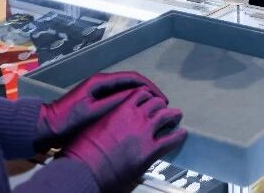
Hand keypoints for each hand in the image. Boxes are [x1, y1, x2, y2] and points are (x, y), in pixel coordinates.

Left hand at [35, 72, 164, 149]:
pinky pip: (120, 97)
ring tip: (154, 108)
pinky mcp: (97, 99)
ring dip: (142, 96)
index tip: (162, 99)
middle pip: (132, 82)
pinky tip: (138, 112)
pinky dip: (132, 102)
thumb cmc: (68, 120)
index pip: (133, 78)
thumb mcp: (92, 111)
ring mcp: (99, 90)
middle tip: (162, 105)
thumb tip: (137, 96)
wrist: (47, 126)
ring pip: (127, 89)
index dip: (150, 87)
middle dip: (149, 91)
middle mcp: (102, 81)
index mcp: (101, 81)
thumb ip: (114, 102)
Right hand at [61, 87, 185, 191]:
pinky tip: (181, 134)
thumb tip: (109, 122)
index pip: (140, 93)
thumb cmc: (82, 152)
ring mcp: (144, 133)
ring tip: (176, 116)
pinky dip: (178, 136)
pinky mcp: (149, 151)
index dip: (147, 95)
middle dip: (160, 105)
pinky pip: (171, 139)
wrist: (84, 170)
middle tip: (163, 107)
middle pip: (155, 102)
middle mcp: (134, 117)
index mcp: (120, 109)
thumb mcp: (92, 127)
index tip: (149, 98)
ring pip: (166, 116)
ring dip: (172, 115)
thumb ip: (106, 120)